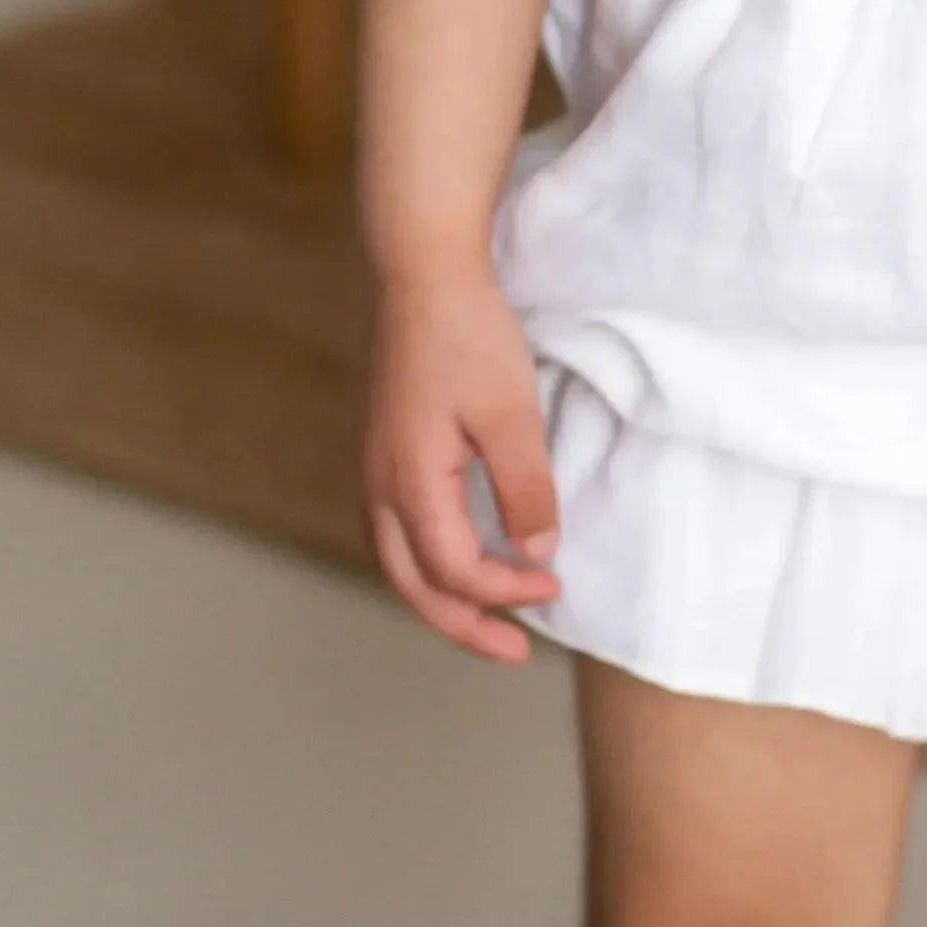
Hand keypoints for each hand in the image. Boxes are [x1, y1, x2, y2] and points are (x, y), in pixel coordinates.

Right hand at [360, 265, 562, 663]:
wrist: (421, 273)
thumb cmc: (467, 335)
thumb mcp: (512, 414)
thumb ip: (525, 489)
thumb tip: (536, 553)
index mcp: (409, 482)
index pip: (455, 570)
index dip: (505, 591)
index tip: (554, 583)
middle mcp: (379, 484)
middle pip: (412, 584)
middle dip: (464, 626)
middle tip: (515, 653)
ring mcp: (373, 468)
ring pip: (396, 561)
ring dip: (441, 598)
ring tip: (487, 619)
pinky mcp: (382, 450)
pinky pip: (393, 531)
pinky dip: (426, 563)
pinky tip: (457, 559)